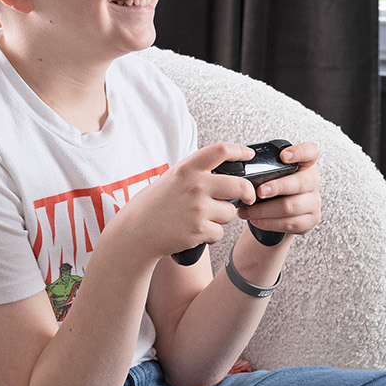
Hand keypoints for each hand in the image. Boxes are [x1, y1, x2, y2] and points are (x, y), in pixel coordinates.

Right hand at [106, 142, 256, 264]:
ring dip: (221, 218)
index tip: (248, 154)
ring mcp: (198, 209)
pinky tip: (195, 232)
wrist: (136, 232)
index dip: (240, 151)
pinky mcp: (199, 230)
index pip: (221, 151)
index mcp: (188, 169)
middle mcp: (196, 186)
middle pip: (240, 186)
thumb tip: (220, 172)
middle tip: (249, 196)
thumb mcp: (171, 179)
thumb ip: (194, 173)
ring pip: (229, 213)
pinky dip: (211, 235)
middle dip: (249, 193)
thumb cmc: (152, 206)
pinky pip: (219, 232)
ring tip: (201, 219)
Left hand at [247, 141, 320, 238]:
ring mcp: (314, 201)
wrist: (279, 213)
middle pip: (300, 183)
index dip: (299, 152)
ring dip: (265, 210)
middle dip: (277, 187)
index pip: (311, 151)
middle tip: (259, 192)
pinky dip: (270, 223)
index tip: (283, 156)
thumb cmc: (274, 189)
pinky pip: (290, 223)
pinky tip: (256, 220)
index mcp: (305, 164)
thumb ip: (266, 169)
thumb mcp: (272, 174)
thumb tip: (242, 172)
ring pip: (291, 206)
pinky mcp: (311, 219)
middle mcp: (313, 181)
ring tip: (248, 210)